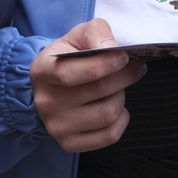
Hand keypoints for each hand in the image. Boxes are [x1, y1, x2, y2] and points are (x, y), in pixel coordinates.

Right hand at [29, 19, 145, 151]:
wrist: (52, 86)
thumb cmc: (68, 57)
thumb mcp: (78, 36)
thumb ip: (95, 33)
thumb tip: (112, 49)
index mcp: (43, 71)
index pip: (72, 72)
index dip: (104, 64)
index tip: (124, 57)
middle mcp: (46, 102)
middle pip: (99, 90)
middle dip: (124, 76)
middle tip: (134, 67)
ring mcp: (56, 126)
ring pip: (108, 114)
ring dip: (121, 97)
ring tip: (117, 88)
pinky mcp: (69, 143)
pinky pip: (110, 135)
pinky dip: (121, 119)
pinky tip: (116, 107)